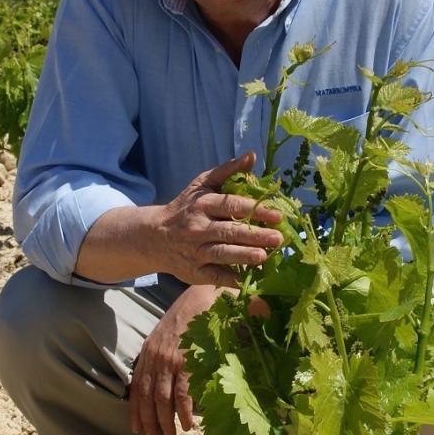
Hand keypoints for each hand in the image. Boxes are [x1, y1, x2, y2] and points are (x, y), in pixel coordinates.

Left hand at [129, 284, 222, 434]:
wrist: (203, 295)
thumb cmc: (189, 313)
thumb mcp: (166, 333)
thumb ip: (160, 353)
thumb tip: (162, 377)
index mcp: (148, 351)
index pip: (136, 386)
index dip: (135, 409)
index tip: (135, 427)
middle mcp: (155, 357)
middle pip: (147, 397)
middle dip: (149, 422)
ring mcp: (170, 360)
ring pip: (162, 400)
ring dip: (166, 422)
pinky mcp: (187, 361)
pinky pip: (183, 393)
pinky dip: (185, 411)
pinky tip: (188, 424)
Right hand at [151, 152, 283, 286]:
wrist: (155, 236)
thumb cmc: (187, 207)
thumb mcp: (202, 184)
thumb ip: (228, 171)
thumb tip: (252, 155)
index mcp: (203, 204)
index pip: (232, 206)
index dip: (255, 210)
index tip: (277, 216)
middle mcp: (198, 228)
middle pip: (229, 232)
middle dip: (255, 235)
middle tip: (278, 238)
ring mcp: (195, 251)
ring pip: (221, 254)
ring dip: (243, 256)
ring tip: (264, 257)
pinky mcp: (194, 272)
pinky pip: (213, 276)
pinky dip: (229, 278)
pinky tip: (247, 279)